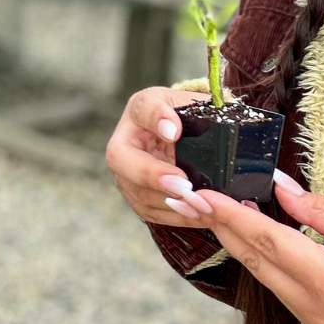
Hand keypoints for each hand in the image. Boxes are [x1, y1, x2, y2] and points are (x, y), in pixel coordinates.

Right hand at [104, 86, 210, 228]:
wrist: (185, 140)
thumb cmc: (189, 118)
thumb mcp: (193, 105)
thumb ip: (193, 110)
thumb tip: (178, 130)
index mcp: (141, 109)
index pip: (144, 109)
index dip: (157, 119)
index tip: (174, 132)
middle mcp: (125, 141)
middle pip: (123, 159)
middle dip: (153, 176)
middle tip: (184, 186)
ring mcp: (126, 172)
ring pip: (137, 192)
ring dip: (169, 203)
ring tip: (200, 207)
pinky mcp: (137, 196)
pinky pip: (151, 211)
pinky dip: (176, 217)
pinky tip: (200, 217)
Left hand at [187, 170, 323, 323]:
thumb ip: (322, 211)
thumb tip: (280, 188)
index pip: (266, 241)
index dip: (230, 215)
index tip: (201, 194)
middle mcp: (312, 307)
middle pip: (255, 262)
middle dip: (222, 228)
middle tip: (194, 200)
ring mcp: (313, 322)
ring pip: (264, 279)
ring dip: (240, 247)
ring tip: (219, 214)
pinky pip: (280, 292)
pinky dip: (263, 265)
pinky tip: (257, 244)